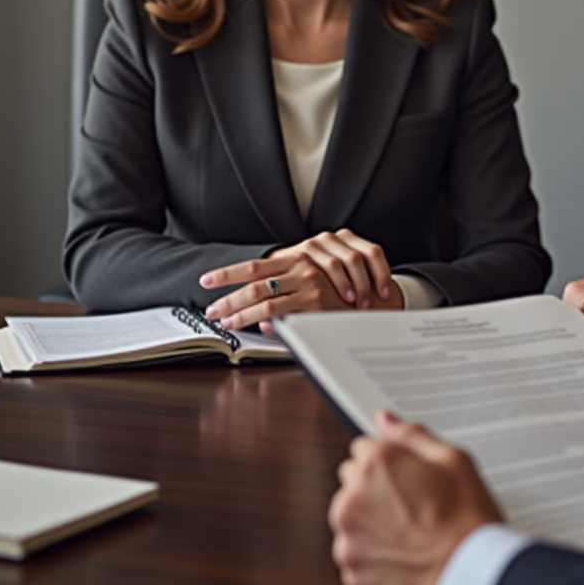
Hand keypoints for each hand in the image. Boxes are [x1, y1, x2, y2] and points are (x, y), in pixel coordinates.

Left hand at [201, 229, 404, 331]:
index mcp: (297, 257)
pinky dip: (262, 320)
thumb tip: (264, 323)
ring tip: (225, 322)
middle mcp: (301, 264)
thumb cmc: (345, 295)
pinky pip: (280, 310)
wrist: (377, 300)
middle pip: (253, 280)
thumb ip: (287, 302)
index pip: (255, 265)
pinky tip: (252, 327)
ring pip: (262, 297)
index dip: (227, 273)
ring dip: (239, 312)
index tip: (205, 281)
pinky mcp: (316, 300)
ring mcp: (308, 281)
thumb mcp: (313, 289)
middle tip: (211, 311)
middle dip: (228, 297)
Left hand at [329, 410, 502, 584]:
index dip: (389, 460)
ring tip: (408, 530)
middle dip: (374, 487)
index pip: (362, 448)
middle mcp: (352, 498)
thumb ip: (411, 435)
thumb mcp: (452, 459)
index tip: (407, 475)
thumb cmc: (467, 516)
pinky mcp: (352, 571)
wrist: (471, 571)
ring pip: (349, 518)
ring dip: (369, 521)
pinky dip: (372, 554)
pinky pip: (354, 553)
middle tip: (411, 503)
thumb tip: (385, 418)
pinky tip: (402, 553)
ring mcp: (348, 537)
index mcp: (375, 464)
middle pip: (351, 480)